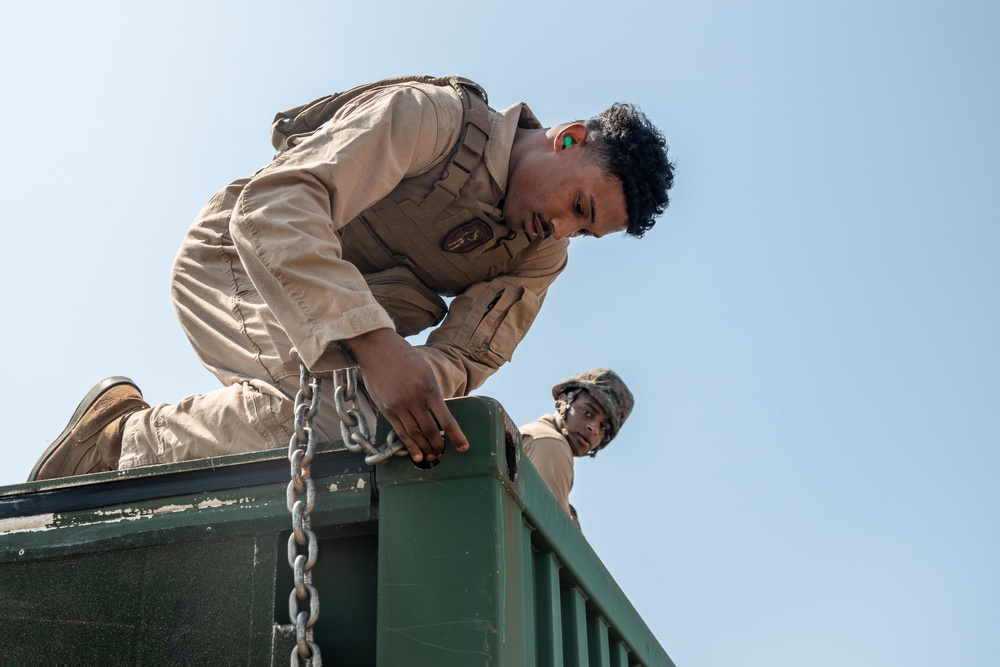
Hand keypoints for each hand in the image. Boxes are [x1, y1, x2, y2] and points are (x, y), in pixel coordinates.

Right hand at [339, 328, 468, 462]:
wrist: (377, 349)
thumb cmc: (405, 358)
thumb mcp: (426, 372)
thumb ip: (432, 394)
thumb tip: (438, 417)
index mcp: (428, 388)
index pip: (445, 418)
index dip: (456, 435)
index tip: (464, 447)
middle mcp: (413, 399)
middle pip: (429, 430)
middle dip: (439, 445)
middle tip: (444, 455)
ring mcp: (398, 405)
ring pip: (414, 434)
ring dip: (425, 449)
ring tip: (433, 459)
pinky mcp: (385, 409)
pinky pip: (399, 432)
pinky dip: (409, 445)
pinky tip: (416, 455)